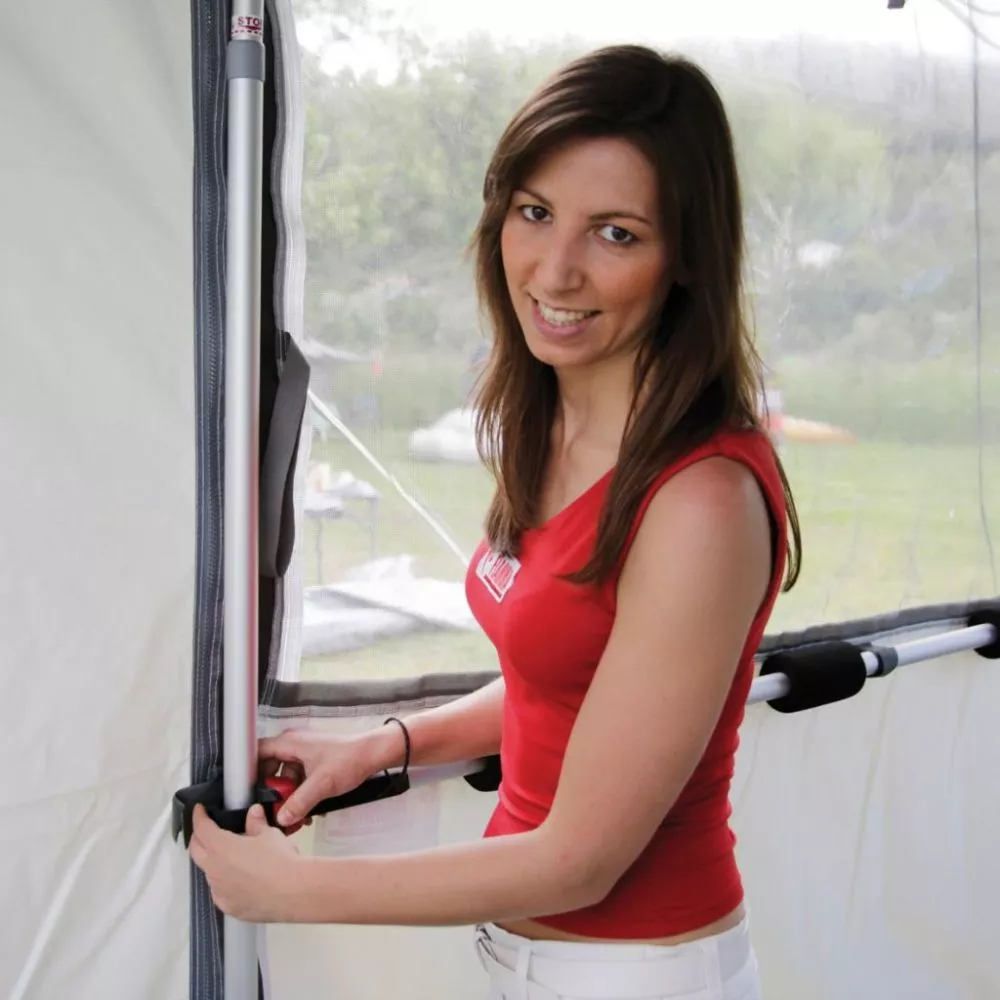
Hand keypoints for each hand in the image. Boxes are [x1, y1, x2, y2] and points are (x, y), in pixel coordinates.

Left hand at [189, 803, 305, 922]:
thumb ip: (256, 823)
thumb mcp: (269, 834)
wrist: (293, 892)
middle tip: (207, 830)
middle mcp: (213, 871)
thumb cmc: (279, 859)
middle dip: (198, 838)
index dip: (199, 817)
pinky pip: (221, 892)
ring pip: (209, 873)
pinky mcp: (229, 908)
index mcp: (220, 848)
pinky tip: (240, 880)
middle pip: (196, 851)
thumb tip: (253, 813)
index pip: (201, 829)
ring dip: (213, 862)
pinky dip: (225, 883)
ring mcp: (220, 892)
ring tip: (230, 857)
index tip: (199, 810)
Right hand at [258, 728, 390, 828]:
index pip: (257, 753)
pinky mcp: (313, 763)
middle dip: (271, 791)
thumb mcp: (322, 784)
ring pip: (285, 777)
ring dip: (287, 796)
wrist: (374, 755)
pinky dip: (299, 794)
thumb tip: (281, 818)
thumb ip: (299, 802)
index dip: (249, 772)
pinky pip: (298, 779)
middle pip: (269, 769)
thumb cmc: (351, 758)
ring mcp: (304, 754)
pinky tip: (305, 810)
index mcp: (290, 743)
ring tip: (293, 815)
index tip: (248, 792)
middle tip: (273, 808)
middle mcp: (294, 746)